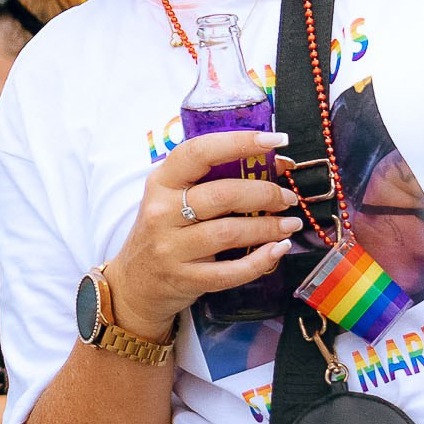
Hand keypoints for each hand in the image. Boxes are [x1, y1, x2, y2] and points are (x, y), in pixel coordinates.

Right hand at [103, 130, 301, 338]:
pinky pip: (229, 272)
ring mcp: (170, 248)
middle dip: (264, 193)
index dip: (240, 142)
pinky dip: (260, 261)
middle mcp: (162, 212)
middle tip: (287, 198)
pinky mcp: (184, 278)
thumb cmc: (164, 232)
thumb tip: (277, 164)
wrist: (134, 283)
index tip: (275, 140)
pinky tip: (278, 250)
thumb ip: (216, 179)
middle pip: (222, 195)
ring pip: (229, 232)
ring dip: (268, 227)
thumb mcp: (175, 199)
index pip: (199, 152)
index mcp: (161, 182)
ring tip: (290, 224)